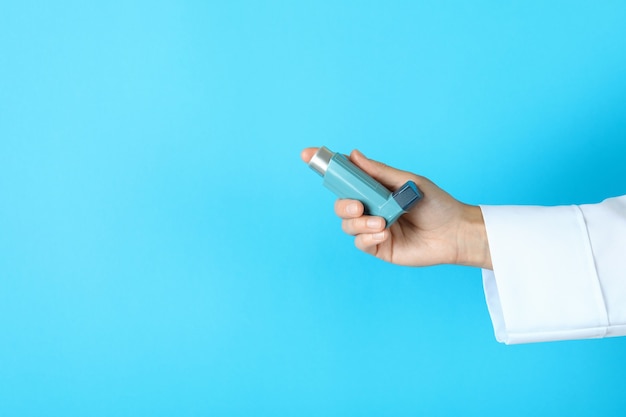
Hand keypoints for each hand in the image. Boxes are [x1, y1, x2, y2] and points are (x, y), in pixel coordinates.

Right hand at [301, 147, 491, 268]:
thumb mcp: (407, 182)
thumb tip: (354, 154)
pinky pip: (360, 242)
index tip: (308, 154)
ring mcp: (373, 228)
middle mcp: (371, 208)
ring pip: (347, 224)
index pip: (346, 177)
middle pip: (340, 203)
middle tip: (358, 206)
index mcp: (375, 189)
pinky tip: (385, 233)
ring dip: (360, 223)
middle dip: (342, 204)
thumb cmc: (436, 204)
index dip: (327, 167)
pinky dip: (368, 236)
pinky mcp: (378, 247)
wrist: (454, 232)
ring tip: (382, 223)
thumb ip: (379, 172)